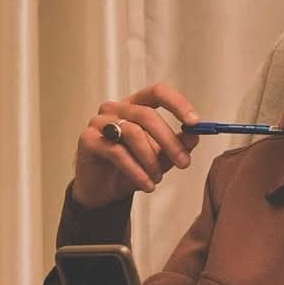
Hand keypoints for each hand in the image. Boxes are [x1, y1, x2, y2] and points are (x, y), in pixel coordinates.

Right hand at [72, 83, 200, 208]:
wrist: (103, 192)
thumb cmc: (131, 168)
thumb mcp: (161, 157)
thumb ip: (177, 144)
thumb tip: (194, 135)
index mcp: (136, 106)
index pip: (158, 92)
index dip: (178, 104)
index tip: (195, 123)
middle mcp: (116, 109)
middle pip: (148, 115)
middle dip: (170, 141)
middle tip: (184, 163)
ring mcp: (99, 122)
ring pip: (133, 133)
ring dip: (151, 160)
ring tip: (157, 179)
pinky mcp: (87, 140)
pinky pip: (117, 152)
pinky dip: (136, 171)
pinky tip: (146, 184)